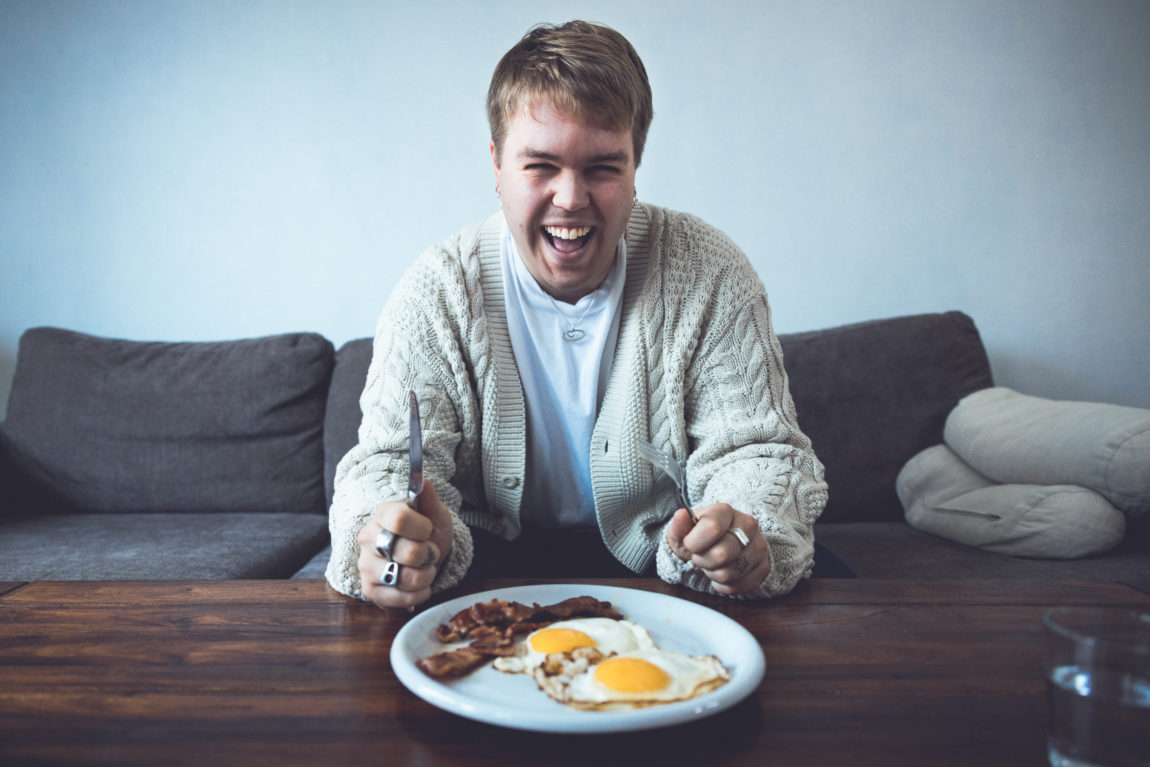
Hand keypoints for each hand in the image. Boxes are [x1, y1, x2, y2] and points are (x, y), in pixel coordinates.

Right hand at [356, 478, 453, 609]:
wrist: (423, 559)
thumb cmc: (428, 534)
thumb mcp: (435, 514)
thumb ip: (429, 499)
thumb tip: (423, 482)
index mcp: (382, 514)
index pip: (398, 518)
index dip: (421, 527)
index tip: (427, 529)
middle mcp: (368, 539)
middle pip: (408, 551)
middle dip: (429, 554)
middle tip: (429, 552)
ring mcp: (366, 566)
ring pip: (405, 577)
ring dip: (426, 576)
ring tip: (425, 569)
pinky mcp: (369, 590)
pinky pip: (400, 599)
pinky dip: (419, 594)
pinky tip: (420, 586)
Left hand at [665, 503, 770, 595]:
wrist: (718, 545)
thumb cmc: (698, 537)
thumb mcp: (683, 531)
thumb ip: (679, 525)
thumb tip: (680, 515)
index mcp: (725, 511)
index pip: (712, 528)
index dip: (694, 543)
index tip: (690, 544)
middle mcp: (748, 526)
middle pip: (721, 554)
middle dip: (703, 561)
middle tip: (701, 556)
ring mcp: (758, 547)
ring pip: (728, 574)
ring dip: (713, 574)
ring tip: (712, 564)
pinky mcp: (764, 567)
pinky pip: (737, 587)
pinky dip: (723, 585)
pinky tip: (722, 572)